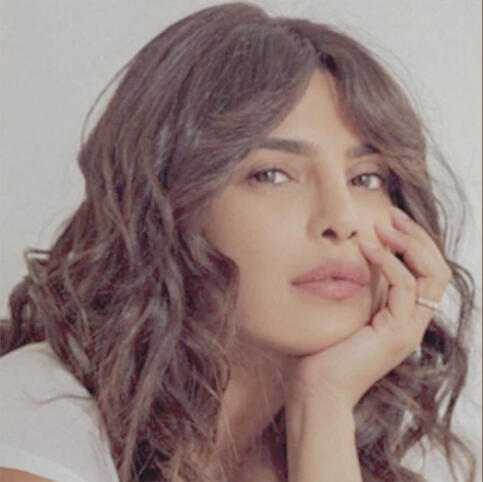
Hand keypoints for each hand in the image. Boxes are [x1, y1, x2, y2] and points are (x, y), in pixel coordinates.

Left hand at [287, 206, 451, 411]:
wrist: (316, 389)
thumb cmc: (323, 351)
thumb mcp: (347, 310)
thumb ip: (361, 285)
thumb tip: (359, 251)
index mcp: (402, 317)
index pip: (426, 272)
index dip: (413, 242)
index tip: (388, 219)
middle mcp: (412, 322)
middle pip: (437, 269)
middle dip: (417, 236)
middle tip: (392, 213)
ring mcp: (408, 330)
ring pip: (432, 275)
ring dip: (408, 244)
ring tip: (382, 225)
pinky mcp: (398, 334)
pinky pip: (405, 287)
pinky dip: (388, 261)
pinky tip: (366, 246)